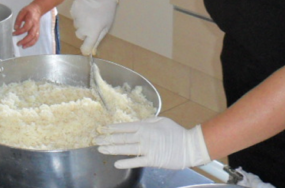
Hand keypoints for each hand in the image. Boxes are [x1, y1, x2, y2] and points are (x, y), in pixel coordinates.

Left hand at [13, 3, 41, 48]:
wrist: (38, 9)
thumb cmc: (29, 11)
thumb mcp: (22, 12)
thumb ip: (18, 20)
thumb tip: (15, 28)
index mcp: (31, 19)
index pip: (25, 27)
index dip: (19, 32)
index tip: (13, 33)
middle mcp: (35, 25)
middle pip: (31, 34)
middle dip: (25, 40)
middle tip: (18, 44)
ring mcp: (37, 29)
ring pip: (35, 38)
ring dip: (29, 43)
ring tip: (23, 47)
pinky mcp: (38, 31)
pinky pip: (36, 38)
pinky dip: (32, 43)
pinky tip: (27, 45)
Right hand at [70, 0, 119, 55]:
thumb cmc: (107, 10)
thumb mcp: (106, 26)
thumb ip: (98, 39)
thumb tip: (91, 51)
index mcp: (93, 31)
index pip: (85, 47)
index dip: (86, 49)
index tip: (86, 48)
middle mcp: (83, 26)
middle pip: (79, 35)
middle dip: (85, 32)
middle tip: (92, 23)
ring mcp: (77, 17)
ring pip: (76, 25)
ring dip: (81, 22)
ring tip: (89, 14)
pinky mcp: (73, 9)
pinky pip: (74, 16)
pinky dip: (78, 14)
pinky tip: (85, 8)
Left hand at [95, 117, 210, 169]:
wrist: (189, 146)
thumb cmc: (176, 132)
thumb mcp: (160, 120)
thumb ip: (146, 121)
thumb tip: (134, 123)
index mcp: (145, 126)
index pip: (124, 126)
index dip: (112, 128)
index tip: (101, 129)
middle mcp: (144, 136)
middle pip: (122, 137)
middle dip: (107, 138)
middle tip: (95, 139)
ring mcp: (147, 148)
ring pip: (126, 148)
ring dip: (112, 149)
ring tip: (100, 149)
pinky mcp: (152, 160)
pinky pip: (136, 161)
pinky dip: (126, 162)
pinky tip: (116, 163)